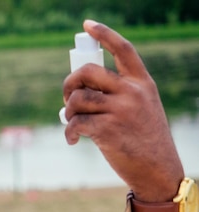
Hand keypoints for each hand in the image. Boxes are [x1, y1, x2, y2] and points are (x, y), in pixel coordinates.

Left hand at [61, 19, 183, 201]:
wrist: (158, 171)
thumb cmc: (144, 140)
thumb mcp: (142, 109)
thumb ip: (119, 95)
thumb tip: (78, 93)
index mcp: (142, 83)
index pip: (123, 50)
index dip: (104, 34)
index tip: (86, 25)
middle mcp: (132, 92)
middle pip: (88, 71)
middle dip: (69, 82)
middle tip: (68, 98)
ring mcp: (120, 111)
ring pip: (78, 99)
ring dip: (69, 111)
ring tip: (73, 123)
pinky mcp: (107, 130)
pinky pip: (75, 123)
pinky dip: (69, 132)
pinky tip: (73, 140)